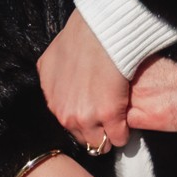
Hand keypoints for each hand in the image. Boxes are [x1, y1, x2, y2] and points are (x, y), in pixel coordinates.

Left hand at [38, 10, 131, 150]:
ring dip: (109, 134)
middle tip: (106, 118)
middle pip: (84, 139)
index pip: (69, 127)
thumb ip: (50, 81)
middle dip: (95, 130)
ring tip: (117, 120)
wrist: (98, 33)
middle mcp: (66, 115)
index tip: (92, 114)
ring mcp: (87, 118)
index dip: (83, 120)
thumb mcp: (50, 61)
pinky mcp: (109, 116)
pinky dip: (124, 131)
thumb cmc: (77, 40)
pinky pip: (119, 137)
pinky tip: (126, 118)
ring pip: (100, 143)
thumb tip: (53, 89)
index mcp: (53, 104)